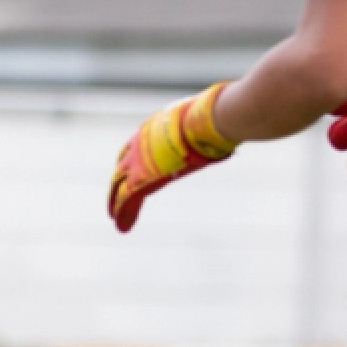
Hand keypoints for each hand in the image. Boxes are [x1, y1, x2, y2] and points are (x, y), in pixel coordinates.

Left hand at [107, 81, 238, 232]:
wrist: (206, 122)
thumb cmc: (212, 120)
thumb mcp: (205, 124)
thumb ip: (209, 132)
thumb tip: (232, 127)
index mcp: (152, 130)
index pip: (135, 148)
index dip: (130, 162)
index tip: (128, 172)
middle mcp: (139, 145)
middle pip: (122, 168)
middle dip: (118, 183)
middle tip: (115, 198)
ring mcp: (137, 161)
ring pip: (119, 186)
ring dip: (116, 204)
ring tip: (114, 218)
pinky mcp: (140, 177)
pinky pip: (126, 199)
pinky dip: (122, 212)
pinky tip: (119, 226)